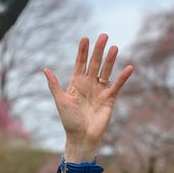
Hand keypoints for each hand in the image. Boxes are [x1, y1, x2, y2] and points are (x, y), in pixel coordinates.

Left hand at [44, 34, 133, 161]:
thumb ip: (54, 85)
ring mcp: (100, 90)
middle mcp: (89, 84)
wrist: (81, 137)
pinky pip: (117, 85)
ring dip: (110, 60)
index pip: (80, 63)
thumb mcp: (60, 101)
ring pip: (106, 71)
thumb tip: (45, 69)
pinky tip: (128, 68)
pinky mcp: (109, 98)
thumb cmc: (69, 121)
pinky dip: (123, 77)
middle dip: (98, 50)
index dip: (82, 52)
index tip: (85, 38)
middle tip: (103, 35)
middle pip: (94, 64)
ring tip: (114, 47)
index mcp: (76, 83)